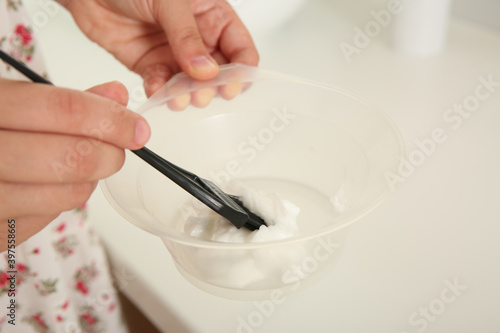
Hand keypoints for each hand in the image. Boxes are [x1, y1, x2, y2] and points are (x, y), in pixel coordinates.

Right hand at [0, 80, 149, 249]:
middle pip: (70, 158)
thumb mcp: (8, 101)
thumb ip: (64, 99)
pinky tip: (50, 184)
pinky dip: (61, 200)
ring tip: (83, 164)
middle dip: (109, 154)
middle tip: (118, 149)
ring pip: (64, 194)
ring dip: (88, 180)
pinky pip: (45, 219)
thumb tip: (117, 97)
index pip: (62, 110)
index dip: (111, 119)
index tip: (137, 127)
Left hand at [59, 0, 258, 97]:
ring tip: (178, 96)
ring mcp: (174, 53)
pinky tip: (157, 89)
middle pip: (218, 73)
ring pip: (190, 84)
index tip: (232, 86)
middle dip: (211, 87)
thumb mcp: (169, 0)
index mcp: (212, 15)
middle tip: (201, 94)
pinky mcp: (151, 65)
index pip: (240, 49)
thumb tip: (207, 70)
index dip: (241, 71)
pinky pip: (161, 84)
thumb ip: (188, 36)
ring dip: (186, 94)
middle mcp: (197, 37)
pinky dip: (160, 91)